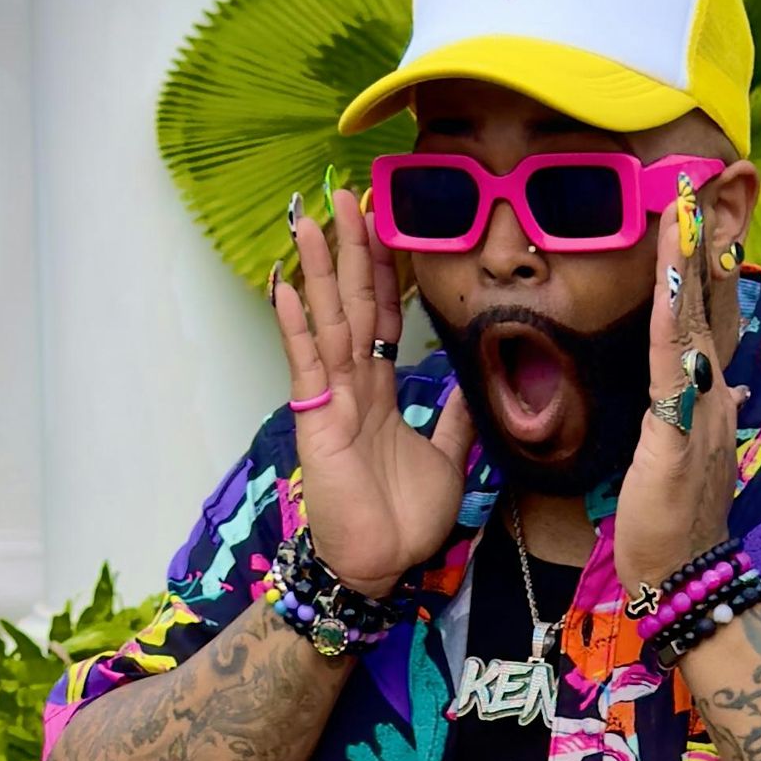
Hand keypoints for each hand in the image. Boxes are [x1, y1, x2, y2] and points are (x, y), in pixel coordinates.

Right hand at [272, 190, 474, 595]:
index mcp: (380, 392)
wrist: (379, 567)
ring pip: (327, 321)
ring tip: (309, 220)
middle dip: (351, 249)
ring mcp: (330, 400)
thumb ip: (457, 418)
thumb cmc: (404, 519)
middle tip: (344, 194)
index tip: (385, 223)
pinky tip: (284, 285)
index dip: (384, 270)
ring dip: (319, 270)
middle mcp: (352, 387)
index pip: (383, 317)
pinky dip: (295, 324)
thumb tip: (476, 381)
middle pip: (353, 304)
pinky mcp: (316, 420)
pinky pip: (306, 364)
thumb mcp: (447, 458)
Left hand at [613, 179, 741, 595]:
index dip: (707, 265)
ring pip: (694, 321)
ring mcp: (699, 410)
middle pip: (711, 305)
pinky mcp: (675, 432)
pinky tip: (670, 279)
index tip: (701, 213)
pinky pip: (672, 362)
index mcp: (711, 397)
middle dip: (706, 244)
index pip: (711, 318)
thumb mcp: (689, 455)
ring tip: (684, 207)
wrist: (684, 574)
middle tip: (701, 182)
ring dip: (689, 263)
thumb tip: (726, 387)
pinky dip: (672, 314)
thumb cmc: (676, 520)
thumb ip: (705, 414)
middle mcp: (714, 394)